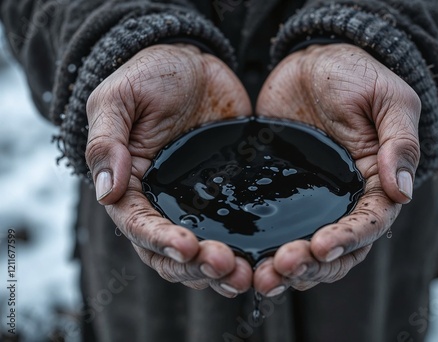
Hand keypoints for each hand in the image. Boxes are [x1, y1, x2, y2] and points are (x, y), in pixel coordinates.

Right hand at [85, 44, 252, 296]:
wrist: (193, 63)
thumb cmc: (150, 75)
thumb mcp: (119, 100)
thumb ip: (107, 143)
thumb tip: (106, 192)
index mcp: (131, 186)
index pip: (139, 226)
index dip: (161, 242)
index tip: (187, 247)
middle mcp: (162, 203)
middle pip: (171, 254)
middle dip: (196, 266)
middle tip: (226, 267)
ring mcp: (196, 203)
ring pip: (202, 254)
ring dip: (221, 271)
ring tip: (247, 274)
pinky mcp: (227, 196)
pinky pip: (234, 232)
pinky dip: (245, 251)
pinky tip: (264, 258)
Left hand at [254, 44, 420, 294]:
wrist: (312, 62)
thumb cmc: (355, 75)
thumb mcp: (387, 100)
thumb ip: (399, 142)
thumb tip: (403, 192)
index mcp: (375, 182)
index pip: (369, 223)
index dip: (348, 239)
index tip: (321, 246)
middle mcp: (344, 199)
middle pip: (336, 249)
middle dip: (312, 264)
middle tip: (282, 268)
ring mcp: (310, 200)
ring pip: (306, 249)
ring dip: (288, 268)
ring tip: (261, 276)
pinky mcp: (281, 193)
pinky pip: (274, 229)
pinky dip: (263, 249)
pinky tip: (245, 259)